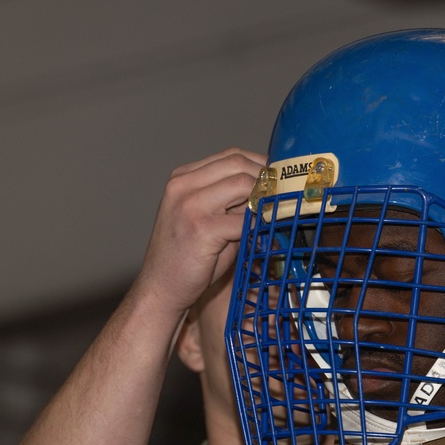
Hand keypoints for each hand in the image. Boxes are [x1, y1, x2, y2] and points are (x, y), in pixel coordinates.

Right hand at [131, 148, 264, 320]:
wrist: (161, 288)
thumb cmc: (187, 257)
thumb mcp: (207, 218)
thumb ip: (233, 202)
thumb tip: (271, 192)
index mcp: (183, 178)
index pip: (231, 156)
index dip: (260, 165)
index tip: (280, 179)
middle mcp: (182, 185)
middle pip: (238, 164)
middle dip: (266, 178)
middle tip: (284, 196)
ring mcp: (189, 205)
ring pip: (242, 184)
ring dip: (264, 198)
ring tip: (275, 213)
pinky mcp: (201, 229)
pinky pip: (243, 219)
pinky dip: (259, 225)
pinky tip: (265, 233)